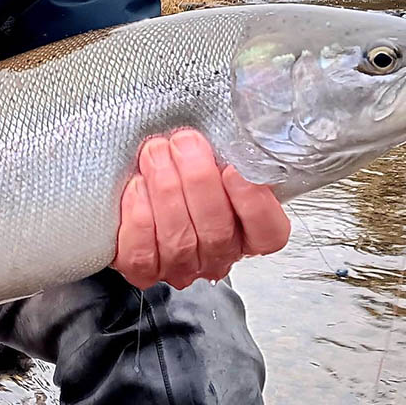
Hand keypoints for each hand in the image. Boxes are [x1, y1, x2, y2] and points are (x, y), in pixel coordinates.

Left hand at [112, 129, 290, 290]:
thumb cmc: (181, 165)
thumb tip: (238, 136)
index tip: (234, 168)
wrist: (142, 173)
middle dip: (198, 181)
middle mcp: (218, 254)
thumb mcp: (215, 155)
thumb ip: (231, 153)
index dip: (253, 202)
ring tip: (156, 153)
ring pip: (179, 241)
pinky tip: (137, 187)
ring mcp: (181, 266)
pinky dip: (139, 216)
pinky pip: (143, 253)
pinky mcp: (142, 269)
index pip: (268, 232)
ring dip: (165, 189)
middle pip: (218, 232)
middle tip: (184, 143)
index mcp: (248, 230)